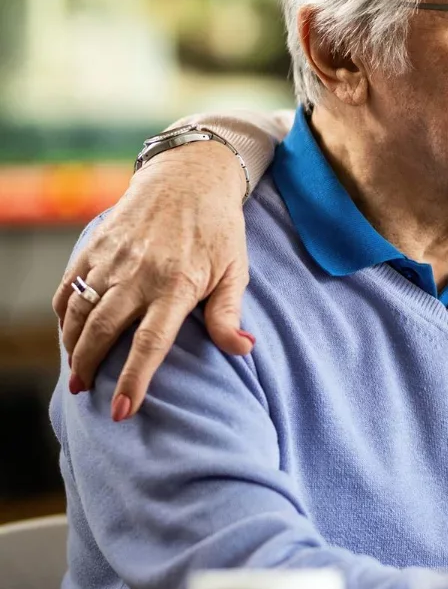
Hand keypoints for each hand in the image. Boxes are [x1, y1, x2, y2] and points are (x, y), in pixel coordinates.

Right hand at [53, 141, 252, 418]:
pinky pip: (69, 286)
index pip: (150, 343)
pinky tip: (68, 332)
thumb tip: (243, 350)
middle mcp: (139, 274)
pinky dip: (62, 313)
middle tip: (86, 392)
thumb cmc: (219, 230)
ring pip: (78, 310)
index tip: (122, 410)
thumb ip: (230, 314)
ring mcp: (112, 259)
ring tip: (76, 371)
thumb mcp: (236, 270)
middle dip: (90, 367)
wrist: (189, 177)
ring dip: (72, 345)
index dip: (134, 380)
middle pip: (102, 331)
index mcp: (177, 286)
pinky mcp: (96, 246)